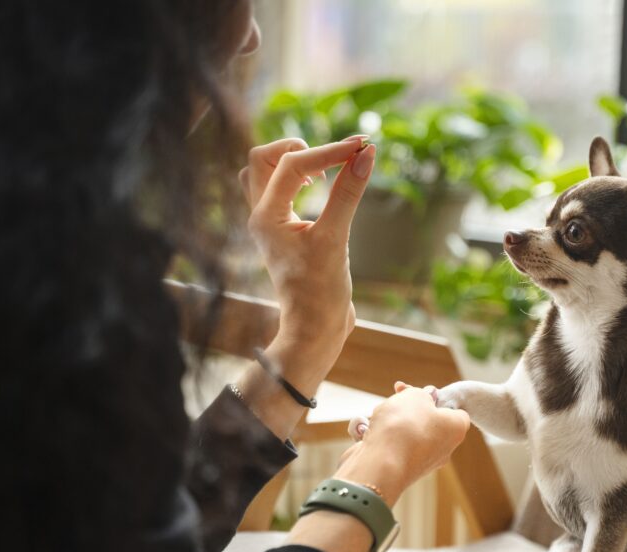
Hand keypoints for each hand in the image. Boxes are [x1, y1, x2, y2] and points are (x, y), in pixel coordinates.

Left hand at [240, 136, 374, 356]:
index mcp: (265, 217)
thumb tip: (366, 154)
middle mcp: (260, 216)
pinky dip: (296, 179)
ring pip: (264, 173)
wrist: (315, 329)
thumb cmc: (321, 291)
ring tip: (322, 174)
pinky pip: (278, 190)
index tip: (362, 147)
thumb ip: (348, 193)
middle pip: (262, 158)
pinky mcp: (282, 231)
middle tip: (333, 160)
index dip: (329, 151)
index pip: (292, 164)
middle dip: (299, 148)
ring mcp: (269, 223)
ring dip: (292, 162)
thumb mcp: (336, 239)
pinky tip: (322, 188)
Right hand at [337, 382, 470, 505]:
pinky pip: (387, 445)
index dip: (437, 398)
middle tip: (396, 397)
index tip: (420, 392)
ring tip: (379, 417)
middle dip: (407, 408)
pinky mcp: (397, 468)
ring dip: (388, 420)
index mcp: (455, 430)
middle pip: (426, 420)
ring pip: (403, 432)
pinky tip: (366, 432)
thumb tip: (425, 397)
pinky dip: (376, 436)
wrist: (379, 463)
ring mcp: (419, 461)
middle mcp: (442, 449)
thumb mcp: (415, 396)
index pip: (455, 410)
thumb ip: (422, 393)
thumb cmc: (403, 426)